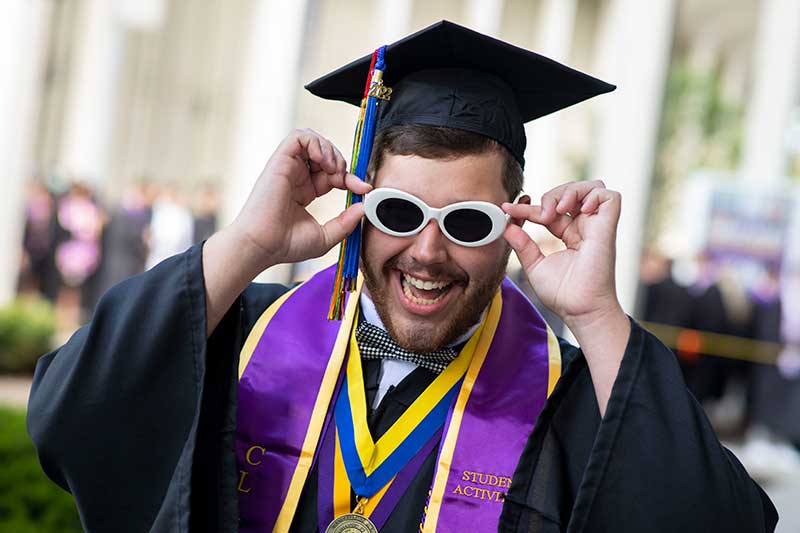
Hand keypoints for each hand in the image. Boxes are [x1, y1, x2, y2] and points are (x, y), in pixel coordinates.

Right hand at [229, 128, 370, 271]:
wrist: (264, 246)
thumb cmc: (286, 245)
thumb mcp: (326, 236)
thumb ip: (346, 222)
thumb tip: (363, 207)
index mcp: (306, 191)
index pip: (333, 174)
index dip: (351, 178)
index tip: (364, 188)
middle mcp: (297, 177)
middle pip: (326, 154)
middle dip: (342, 163)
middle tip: (344, 180)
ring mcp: (288, 168)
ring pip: (313, 140)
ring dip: (330, 150)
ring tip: (333, 169)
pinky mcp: (280, 160)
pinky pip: (300, 137)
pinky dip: (316, 143)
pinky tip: (322, 161)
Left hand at [503, 180, 629, 415]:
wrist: (580, 310)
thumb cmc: (562, 295)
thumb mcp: (534, 265)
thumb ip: (523, 244)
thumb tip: (507, 225)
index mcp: (569, 235)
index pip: (550, 210)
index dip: (529, 207)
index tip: (508, 209)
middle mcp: (585, 228)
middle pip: (572, 192)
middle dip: (552, 194)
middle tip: (541, 215)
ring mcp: (598, 227)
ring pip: (593, 187)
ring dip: (572, 190)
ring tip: (558, 209)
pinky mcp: (608, 228)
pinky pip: (610, 197)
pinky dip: (594, 195)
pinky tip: (578, 210)